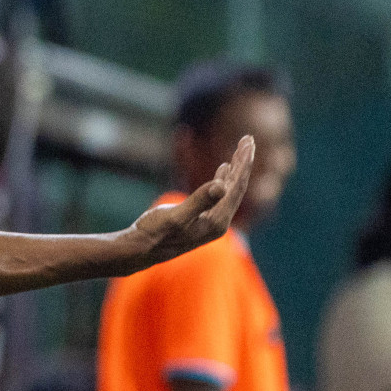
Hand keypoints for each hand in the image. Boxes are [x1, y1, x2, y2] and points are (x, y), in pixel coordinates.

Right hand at [126, 135, 254, 269]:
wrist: (141, 251)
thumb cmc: (154, 233)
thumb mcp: (176, 217)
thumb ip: (199, 201)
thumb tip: (221, 185)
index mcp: (217, 221)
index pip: (236, 188)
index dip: (243, 165)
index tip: (248, 143)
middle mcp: (219, 222)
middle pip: (237, 188)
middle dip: (243, 163)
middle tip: (249, 139)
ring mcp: (212, 221)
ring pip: (229, 190)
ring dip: (235, 169)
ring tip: (241, 149)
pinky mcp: (203, 219)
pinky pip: (219, 195)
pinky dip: (223, 179)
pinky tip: (224, 168)